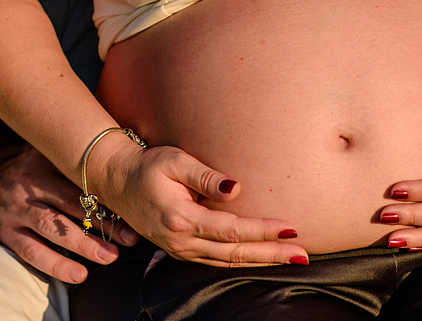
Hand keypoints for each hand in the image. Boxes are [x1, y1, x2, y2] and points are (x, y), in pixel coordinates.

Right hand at [0, 143, 136, 283]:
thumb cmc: (33, 165)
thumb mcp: (50, 153)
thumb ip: (79, 162)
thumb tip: (125, 174)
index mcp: (43, 161)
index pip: (78, 179)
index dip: (107, 197)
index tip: (133, 211)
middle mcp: (28, 183)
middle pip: (67, 203)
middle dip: (101, 222)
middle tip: (128, 238)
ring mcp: (15, 209)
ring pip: (50, 228)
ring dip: (82, 245)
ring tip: (109, 257)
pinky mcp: (6, 232)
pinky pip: (32, 252)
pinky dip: (56, 265)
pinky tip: (79, 274)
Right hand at [97, 142, 308, 266]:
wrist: (116, 182)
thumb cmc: (147, 166)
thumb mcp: (173, 160)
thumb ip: (204, 175)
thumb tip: (235, 188)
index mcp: (181, 218)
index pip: (232, 229)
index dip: (264, 230)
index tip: (292, 228)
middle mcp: (181, 241)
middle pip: (235, 253)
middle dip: (272, 254)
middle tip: (304, 254)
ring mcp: (180, 249)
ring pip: (228, 262)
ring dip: (262, 260)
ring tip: (292, 258)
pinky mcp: (181, 250)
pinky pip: (218, 260)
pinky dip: (243, 260)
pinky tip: (263, 257)